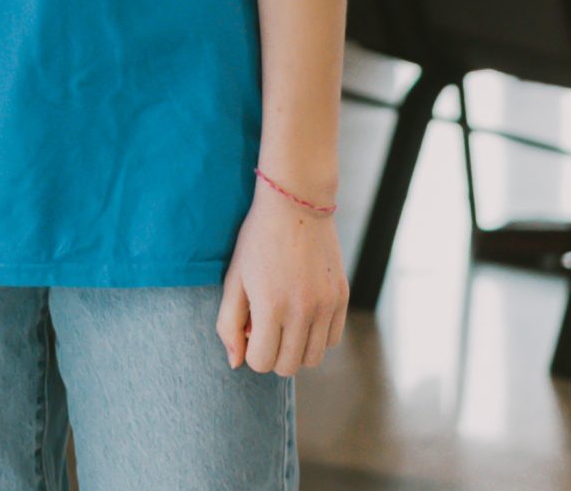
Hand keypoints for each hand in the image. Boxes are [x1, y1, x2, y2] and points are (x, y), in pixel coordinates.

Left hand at [214, 179, 347, 375]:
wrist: (296, 205)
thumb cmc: (258, 241)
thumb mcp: (234, 279)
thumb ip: (228, 324)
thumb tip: (236, 363)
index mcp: (271, 305)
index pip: (261, 362)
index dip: (251, 350)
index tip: (250, 328)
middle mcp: (302, 310)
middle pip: (288, 367)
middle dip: (272, 353)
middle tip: (266, 324)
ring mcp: (326, 306)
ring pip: (312, 359)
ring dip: (295, 348)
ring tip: (285, 320)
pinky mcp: (342, 299)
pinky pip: (331, 340)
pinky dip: (316, 337)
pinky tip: (304, 314)